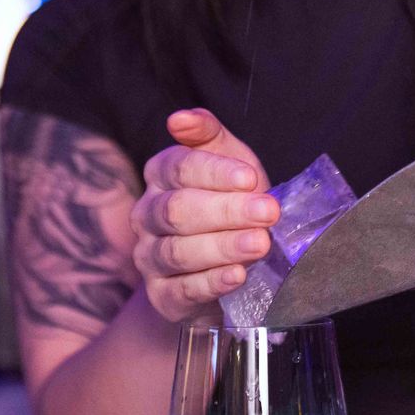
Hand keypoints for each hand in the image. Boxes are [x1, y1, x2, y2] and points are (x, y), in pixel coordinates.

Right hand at [131, 108, 277, 322]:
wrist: (224, 265)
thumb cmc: (229, 205)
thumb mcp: (229, 163)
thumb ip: (209, 135)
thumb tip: (180, 119)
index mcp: (160, 175)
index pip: (179, 167)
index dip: (215, 172)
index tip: (250, 179)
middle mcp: (146, 215)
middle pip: (178, 210)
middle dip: (227, 211)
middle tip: (268, 212)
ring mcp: (149, 257)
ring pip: (178, 251)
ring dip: (222, 247)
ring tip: (260, 244)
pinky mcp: (162, 295)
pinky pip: (181, 290)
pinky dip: (211, 283)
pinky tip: (237, 276)